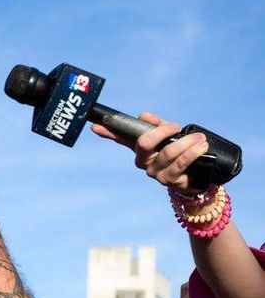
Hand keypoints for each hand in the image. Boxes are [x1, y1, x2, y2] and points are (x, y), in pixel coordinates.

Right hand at [91, 112, 207, 192]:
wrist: (198, 177)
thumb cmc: (181, 153)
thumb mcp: (170, 136)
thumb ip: (158, 125)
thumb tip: (143, 116)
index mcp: (140, 149)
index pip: (121, 139)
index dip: (107, 132)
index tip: (95, 125)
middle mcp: (143, 162)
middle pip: (144, 143)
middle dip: (162, 131)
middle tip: (176, 127)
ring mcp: (155, 173)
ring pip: (168, 152)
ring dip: (187, 142)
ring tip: (200, 138)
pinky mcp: (170, 181)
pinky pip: (181, 163)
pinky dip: (193, 152)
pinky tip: (202, 147)